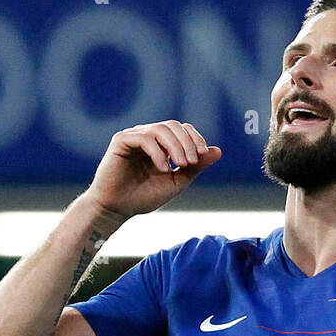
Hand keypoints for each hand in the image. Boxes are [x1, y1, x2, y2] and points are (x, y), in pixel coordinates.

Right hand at [86, 120, 220, 220]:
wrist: (117, 209)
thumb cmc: (143, 197)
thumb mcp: (176, 182)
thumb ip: (195, 167)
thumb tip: (218, 151)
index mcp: (161, 144)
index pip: (182, 129)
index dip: (195, 138)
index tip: (202, 155)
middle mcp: (147, 136)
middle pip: (173, 125)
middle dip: (187, 142)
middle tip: (191, 162)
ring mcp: (134, 136)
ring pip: (160, 129)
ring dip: (175, 146)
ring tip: (180, 165)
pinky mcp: (121, 140)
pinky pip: (144, 138)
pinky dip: (158, 153)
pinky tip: (163, 169)